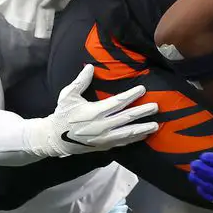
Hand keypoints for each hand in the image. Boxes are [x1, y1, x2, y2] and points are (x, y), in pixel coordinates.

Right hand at [30, 64, 159, 156]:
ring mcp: (104, 138)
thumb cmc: (63, 114)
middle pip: (127, 118)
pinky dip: (134, 139)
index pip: (117, 102)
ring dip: (142, 129)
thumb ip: (80, 81)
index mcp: (94, 112)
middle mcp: (102, 126)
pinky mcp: (105, 146)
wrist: (56, 138)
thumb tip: (90, 67)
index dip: (131, 95)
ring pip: (128, 133)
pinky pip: (123, 143)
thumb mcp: (68, 95)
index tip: (142, 89)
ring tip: (155, 125)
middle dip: (142, 112)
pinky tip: (144, 135)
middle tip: (156, 107)